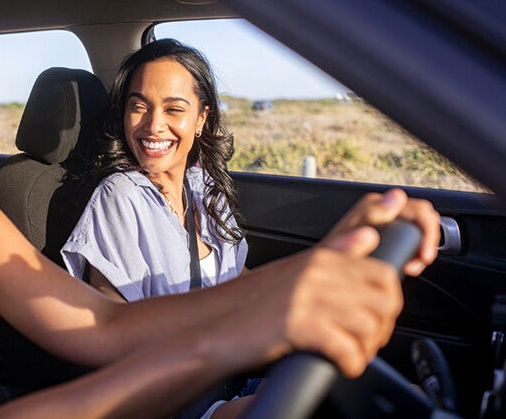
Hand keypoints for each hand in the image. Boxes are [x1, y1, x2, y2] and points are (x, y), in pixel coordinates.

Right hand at [216, 227, 401, 377]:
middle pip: (384, 300)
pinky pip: (347, 349)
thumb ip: (334, 253)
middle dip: (383, 327)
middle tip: (366, 342)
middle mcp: (318, 273)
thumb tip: (368, 236)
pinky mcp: (300, 326)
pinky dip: (350, 363)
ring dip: (367, 348)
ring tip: (352, 355)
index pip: (383, 273)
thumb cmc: (251, 304)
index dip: (388, 303)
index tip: (375, 319)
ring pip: (370, 326)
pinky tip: (341, 365)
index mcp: (320, 258)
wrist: (214, 327)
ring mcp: (309, 298)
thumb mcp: (295, 270)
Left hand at [323, 188, 439, 275]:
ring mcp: (388, 223)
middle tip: (419, 261)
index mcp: (378, 204)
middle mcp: (385, 209)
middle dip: (428, 241)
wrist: (326, 268)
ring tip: (412, 266)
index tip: (423, 253)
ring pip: (420, 231)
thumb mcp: (354, 233)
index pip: (419, 209)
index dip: (428, 230)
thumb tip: (396, 197)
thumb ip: (372, 213)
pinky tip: (408, 265)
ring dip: (422, 248)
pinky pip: (412, 241)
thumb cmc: (335, 251)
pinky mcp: (389, 237)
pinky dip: (415, 253)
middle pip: (424, 219)